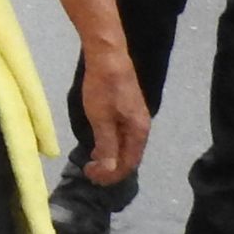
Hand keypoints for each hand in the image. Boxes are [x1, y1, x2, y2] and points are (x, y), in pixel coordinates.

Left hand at [76, 44, 151, 185]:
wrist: (108, 56)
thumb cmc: (103, 88)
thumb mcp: (101, 119)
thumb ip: (107, 145)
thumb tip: (111, 169)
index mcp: (139, 132)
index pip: (128, 163)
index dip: (111, 174)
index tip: (92, 177)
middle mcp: (142, 126)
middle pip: (129, 156)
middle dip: (111, 168)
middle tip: (91, 173)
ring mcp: (136, 117)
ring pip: (126, 145)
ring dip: (111, 156)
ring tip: (94, 162)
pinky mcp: (127, 108)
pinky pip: (122, 134)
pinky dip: (111, 143)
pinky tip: (100, 143)